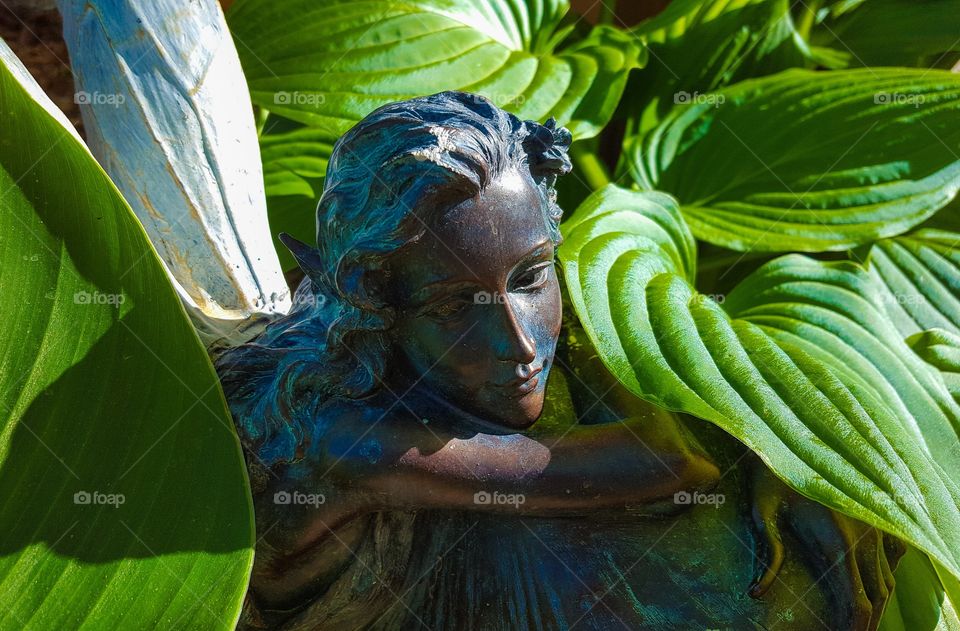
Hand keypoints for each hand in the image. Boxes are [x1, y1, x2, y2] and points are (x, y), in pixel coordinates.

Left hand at [748, 459, 905, 630]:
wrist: (790, 437)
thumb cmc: (770, 475)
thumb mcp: (761, 513)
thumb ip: (768, 554)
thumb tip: (757, 593)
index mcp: (838, 540)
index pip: (858, 599)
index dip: (856, 625)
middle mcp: (864, 535)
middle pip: (878, 596)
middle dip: (867, 622)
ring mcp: (873, 525)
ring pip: (886, 578)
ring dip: (876, 602)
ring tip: (858, 621)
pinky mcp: (873, 515)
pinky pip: (892, 555)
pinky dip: (884, 576)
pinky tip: (870, 587)